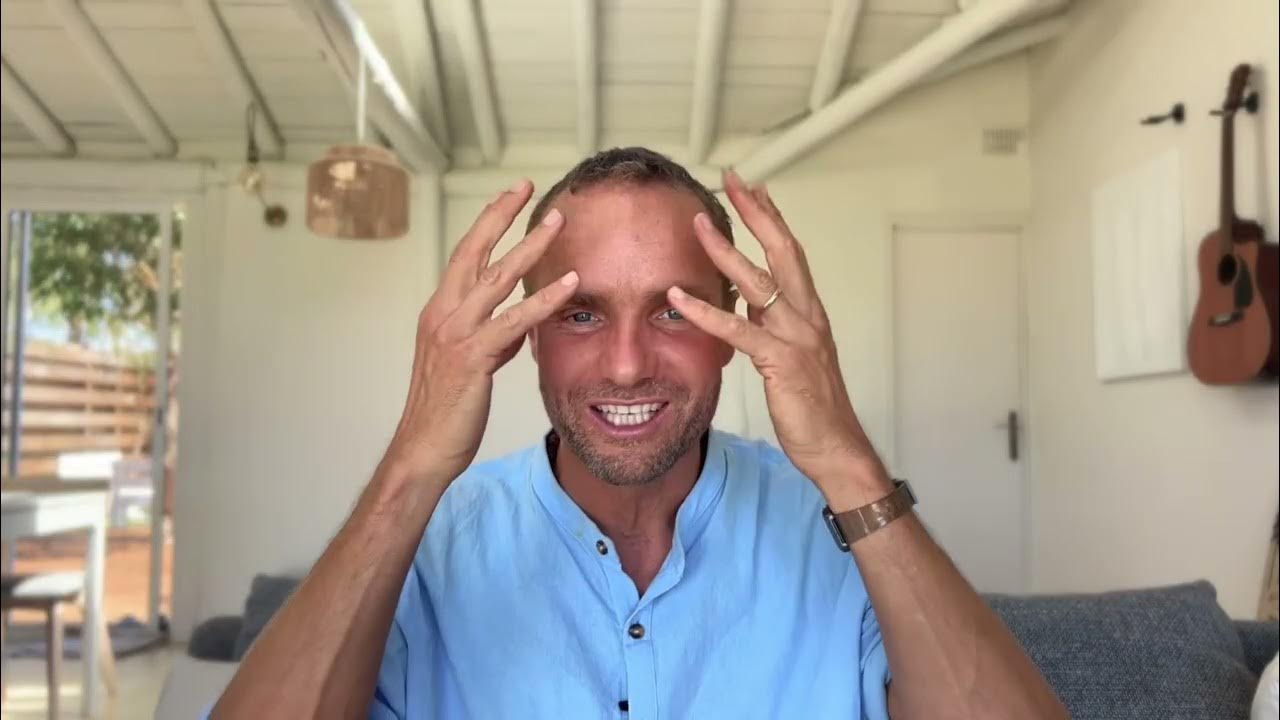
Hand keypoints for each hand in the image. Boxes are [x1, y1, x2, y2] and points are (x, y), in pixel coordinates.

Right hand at [384, 181, 578, 486]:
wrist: (423, 450)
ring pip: (496, 278)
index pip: (464, 255)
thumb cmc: (446, 413)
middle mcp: (443, 315)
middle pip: (473, 251)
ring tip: (557, 222)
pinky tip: (570, 285)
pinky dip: (544, 299)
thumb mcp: (469, 365)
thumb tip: (519, 324)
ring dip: (530, 247)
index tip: (509, 196)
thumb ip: (491, 339)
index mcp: (439, 312)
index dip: (486, 223)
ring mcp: (455, 334)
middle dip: (500, 214)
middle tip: (527, 185)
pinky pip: (514, 321)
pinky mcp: (472, 357)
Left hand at [667, 171, 889, 506]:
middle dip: (757, 212)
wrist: (835, 446)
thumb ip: (774, 326)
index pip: (790, 252)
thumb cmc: (814, 407)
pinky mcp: (781, 362)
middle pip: (782, 250)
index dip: (772, 217)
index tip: (753, 188)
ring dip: (725, 250)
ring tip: (696, 225)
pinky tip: (677, 298)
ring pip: (758, 282)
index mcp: (809, 312)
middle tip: (734, 179)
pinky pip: (737, 331)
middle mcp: (806, 316)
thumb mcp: (792, 356)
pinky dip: (705, 312)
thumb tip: (752, 304)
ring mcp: (797, 336)